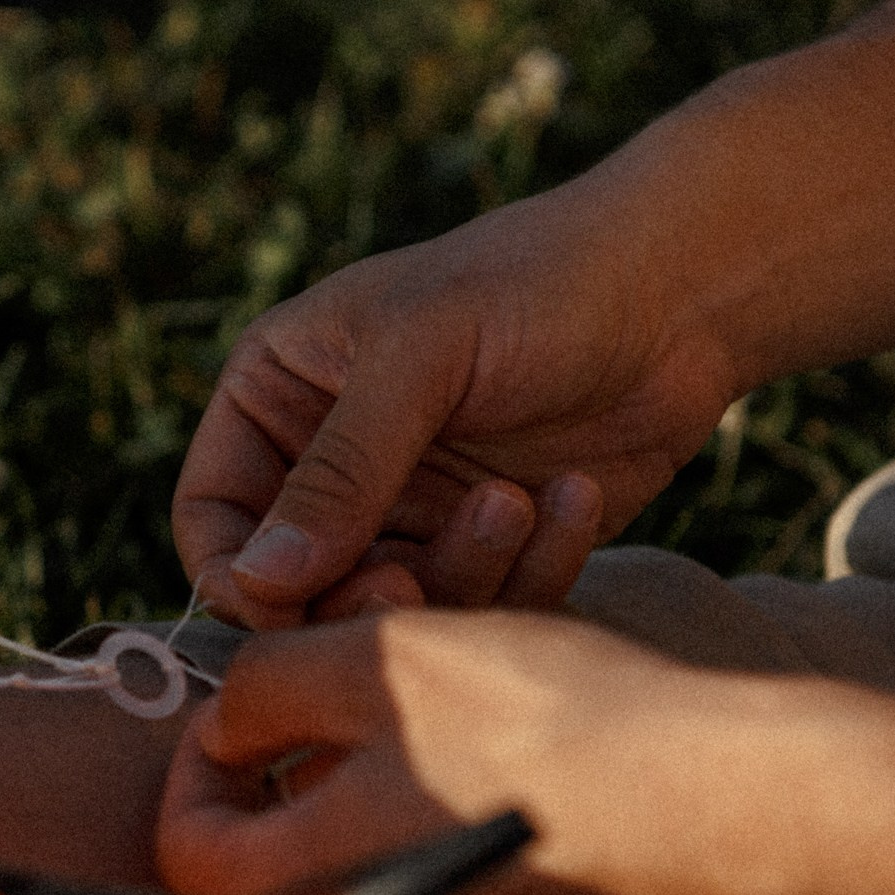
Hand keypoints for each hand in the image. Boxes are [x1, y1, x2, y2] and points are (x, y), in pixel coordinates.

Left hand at [154, 611, 817, 894]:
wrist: (744, 819)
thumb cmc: (554, 728)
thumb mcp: (382, 656)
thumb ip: (265, 689)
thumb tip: (228, 729)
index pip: (188, 859)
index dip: (199, 778)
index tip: (248, 731)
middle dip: (304, 818)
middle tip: (359, 748)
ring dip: (389, 862)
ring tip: (453, 780)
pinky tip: (532, 837)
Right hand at [174, 190, 739, 627]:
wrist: (683, 293)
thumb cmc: (536, 286)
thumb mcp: (421, 358)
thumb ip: (337, 472)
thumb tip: (258, 582)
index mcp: (277, 395)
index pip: (211, 516)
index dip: (237, 575)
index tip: (287, 606)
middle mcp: (327, 462)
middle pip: (290, 587)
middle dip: (348, 598)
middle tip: (410, 583)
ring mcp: (406, 509)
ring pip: (386, 609)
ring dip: (452, 578)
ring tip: (513, 505)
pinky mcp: (484, 546)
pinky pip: (473, 607)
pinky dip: (522, 573)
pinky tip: (571, 499)